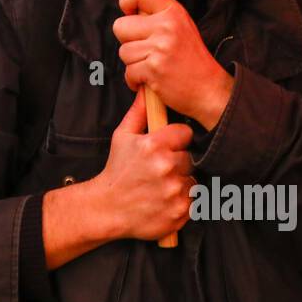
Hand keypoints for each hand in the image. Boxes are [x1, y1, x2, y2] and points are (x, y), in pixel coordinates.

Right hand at [90, 90, 195, 241]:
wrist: (108, 208)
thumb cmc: (116, 170)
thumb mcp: (122, 137)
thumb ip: (139, 112)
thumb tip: (147, 90)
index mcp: (154, 145)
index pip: (186, 134)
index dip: (177, 140)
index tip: (167, 147)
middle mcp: (166, 167)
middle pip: (190, 157)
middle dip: (178, 162)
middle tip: (161, 169)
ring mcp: (174, 191)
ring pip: (193, 179)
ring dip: (181, 182)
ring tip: (162, 185)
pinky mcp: (180, 211)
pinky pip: (193, 200)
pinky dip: (183, 200)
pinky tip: (165, 199)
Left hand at [113, 0, 233, 130]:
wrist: (209, 89)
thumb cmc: (192, 57)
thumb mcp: (182, 24)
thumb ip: (161, 7)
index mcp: (173, 11)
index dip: (127, 0)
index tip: (130, 13)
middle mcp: (166, 26)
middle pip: (120, 26)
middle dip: (128, 41)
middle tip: (145, 49)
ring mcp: (160, 48)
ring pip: (123, 52)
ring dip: (133, 63)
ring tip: (152, 65)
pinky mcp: (154, 69)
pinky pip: (128, 72)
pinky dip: (135, 81)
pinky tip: (151, 79)